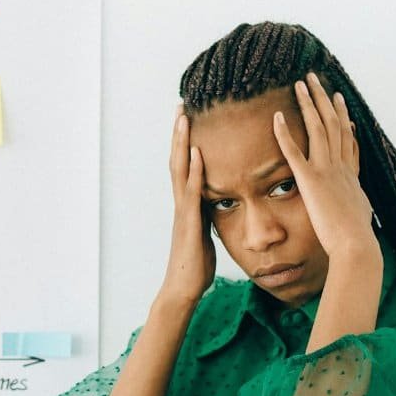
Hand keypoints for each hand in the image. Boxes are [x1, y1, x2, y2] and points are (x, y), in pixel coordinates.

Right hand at [159, 105, 216, 305]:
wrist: (183, 289)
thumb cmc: (195, 266)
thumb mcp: (205, 235)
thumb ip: (208, 216)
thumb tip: (218, 204)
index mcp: (187, 205)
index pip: (184, 166)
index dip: (184, 142)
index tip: (188, 118)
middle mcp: (181, 203)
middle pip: (177, 160)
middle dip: (179, 133)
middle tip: (181, 105)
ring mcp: (183, 211)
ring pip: (179, 170)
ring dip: (181, 143)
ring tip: (184, 118)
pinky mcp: (189, 223)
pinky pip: (191, 192)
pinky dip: (193, 171)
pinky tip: (196, 153)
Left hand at [273, 72, 375, 257]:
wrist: (355, 245)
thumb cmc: (356, 237)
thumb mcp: (360, 213)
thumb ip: (357, 204)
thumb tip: (362, 205)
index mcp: (350, 173)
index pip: (347, 138)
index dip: (342, 117)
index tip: (338, 100)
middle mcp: (340, 166)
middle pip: (333, 123)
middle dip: (323, 99)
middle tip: (314, 79)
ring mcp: (326, 170)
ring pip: (318, 128)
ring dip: (308, 103)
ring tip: (300, 83)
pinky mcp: (311, 180)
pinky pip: (295, 152)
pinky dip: (285, 133)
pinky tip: (276, 117)